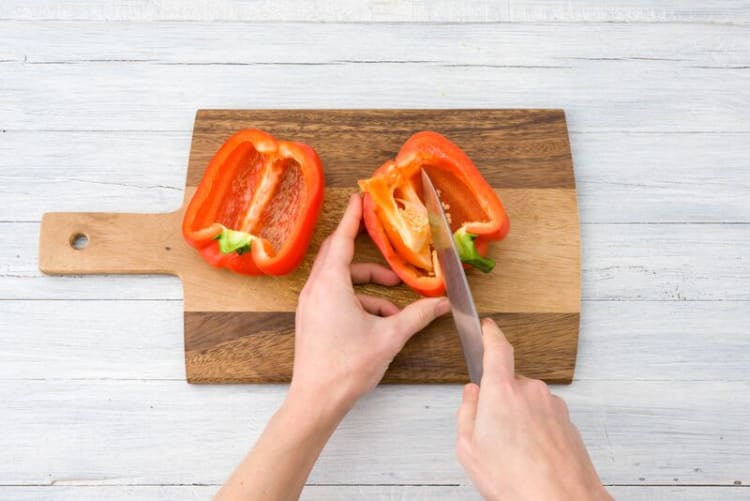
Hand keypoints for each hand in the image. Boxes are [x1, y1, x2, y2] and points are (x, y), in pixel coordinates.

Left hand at [290, 193, 449, 415]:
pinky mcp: (311, 319)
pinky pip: (334, 297)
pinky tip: (380, 321)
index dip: (353, 217)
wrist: (316, 400)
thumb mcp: (390, 337)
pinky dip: (357, 301)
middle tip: (379, 235)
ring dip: (366, 284)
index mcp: (330, 285)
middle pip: (337, 255)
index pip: (342, 240)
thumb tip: (442, 304)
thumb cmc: (347, 367)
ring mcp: (310, 305)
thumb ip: (418, 316)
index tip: (360, 198)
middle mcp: (315, 289)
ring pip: (338, 279)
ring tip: (394, 302)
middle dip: (361, 247)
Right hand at [456, 319, 611, 500]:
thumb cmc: (515, 480)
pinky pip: (544, 418)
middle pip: (509, 382)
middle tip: (491, 433)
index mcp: (502, 390)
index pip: (497, 348)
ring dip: (519, 420)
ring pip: (527, 403)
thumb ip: (466, 412)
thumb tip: (472, 394)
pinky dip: (536, 433)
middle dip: (499, 401)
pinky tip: (530, 458)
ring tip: (514, 454)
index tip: (486, 327)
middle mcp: (531, 390)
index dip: (490, 333)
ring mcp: (553, 405)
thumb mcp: (469, 448)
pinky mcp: (567, 422)